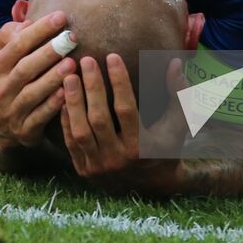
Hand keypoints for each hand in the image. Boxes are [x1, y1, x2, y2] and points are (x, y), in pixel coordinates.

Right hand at [0, 12, 76, 151]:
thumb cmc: (6, 77)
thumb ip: (11, 35)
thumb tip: (28, 23)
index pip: (17, 44)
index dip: (39, 30)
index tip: (61, 16)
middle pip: (25, 68)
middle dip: (49, 52)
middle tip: (72, 37)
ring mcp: (10, 111)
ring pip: (32, 93)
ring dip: (52, 78)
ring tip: (72, 63)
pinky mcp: (24, 130)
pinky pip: (40, 117)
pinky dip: (53, 105)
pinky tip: (67, 93)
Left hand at [60, 55, 189, 194]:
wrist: (151, 186)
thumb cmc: (166, 147)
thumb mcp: (179, 123)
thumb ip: (179, 93)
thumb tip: (175, 63)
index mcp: (141, 146)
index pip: (126, 109)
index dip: (119, 81)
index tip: (112, 56)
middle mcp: (118, 159)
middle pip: (99, 118)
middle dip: (92, 87)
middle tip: (86, 60)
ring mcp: (99, 166)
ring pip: (80, 131)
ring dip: (73, 102)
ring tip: (70, 76)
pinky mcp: (84, 170)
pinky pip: (70, 142)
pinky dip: (66, 119)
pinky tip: (63, 97)